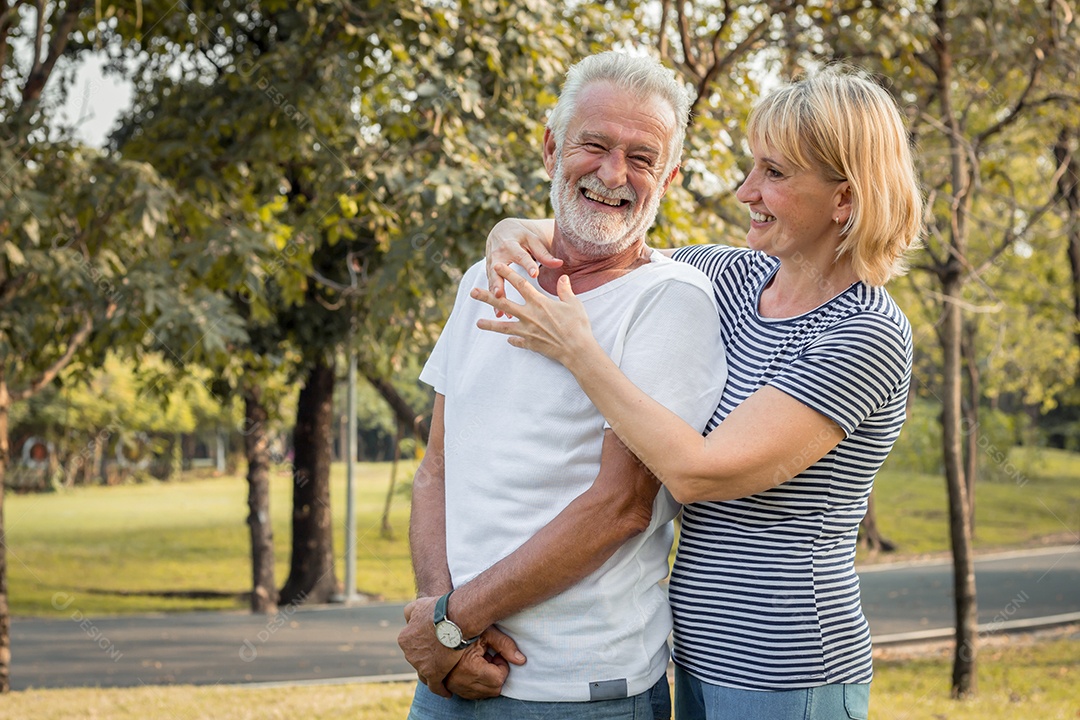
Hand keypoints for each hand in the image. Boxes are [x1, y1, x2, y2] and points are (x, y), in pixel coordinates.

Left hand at [397, 596, 460, 697]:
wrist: (454, 619)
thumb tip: (407, 619)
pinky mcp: (434, 674)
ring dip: (433, 675)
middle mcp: (409, 654)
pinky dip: (441, 690)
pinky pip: (436, 687)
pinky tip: (447, 693)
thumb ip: (410, 612)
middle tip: (440, 660)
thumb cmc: (439, 609)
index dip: (423, 647)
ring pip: (426, 674)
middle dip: (427, 661)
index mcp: (404, 638)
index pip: (412, 646)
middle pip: (418, 660)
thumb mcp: (418, 605)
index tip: (432, 647)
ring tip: (444, 676)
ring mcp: (420, 666)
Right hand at [443, 627, 524, 699]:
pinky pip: (471, 694)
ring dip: (487, 680)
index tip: (496, 655)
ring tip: (480, 661)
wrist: (441, 629)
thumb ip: (505, 645)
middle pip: (492, 690)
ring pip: (483, 694)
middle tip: (490, 657)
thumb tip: (521, 661)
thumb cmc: (466, 627)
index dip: (502, 666)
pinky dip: (477, 684)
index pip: (498, 679)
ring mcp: (453, 686)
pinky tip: (473, 667)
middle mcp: (459, 681)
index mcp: (469, 667)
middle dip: (496, 674)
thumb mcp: (487, 632)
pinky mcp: (450, 687)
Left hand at [471, 263, 593, 367]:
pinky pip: (518, 342)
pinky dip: (513, 340)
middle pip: (504, 304)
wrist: (577, 350)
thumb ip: (564, 290)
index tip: (497, 266)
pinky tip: (508, 340)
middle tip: (473, 292)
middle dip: (487, 297)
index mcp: (539, 303)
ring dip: (490, 324)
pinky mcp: (531, 344)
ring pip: (504, 326)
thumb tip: (563, 277)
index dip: (508, 274)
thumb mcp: (573, 304)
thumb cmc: (577, 325)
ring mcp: (527, 331)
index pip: (520, 284)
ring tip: (477, 323)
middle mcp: (529, 316)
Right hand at [485, 218, 561, 312]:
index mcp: (511, 244)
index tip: (535, 274)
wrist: (502, 232)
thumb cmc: (522, 237)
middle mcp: (498, 255)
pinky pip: (492, 288)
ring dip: (494, 297)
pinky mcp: (489, 274)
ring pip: (492, 282)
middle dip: (497, 282)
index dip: (527, 264)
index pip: (521, 255)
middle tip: (499, 294)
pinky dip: (495, 302)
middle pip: (496, 270)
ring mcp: (491, 265)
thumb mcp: (533, 240)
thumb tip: (559, 263)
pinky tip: (500, 314)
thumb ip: (544, 254)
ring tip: (500, 312)